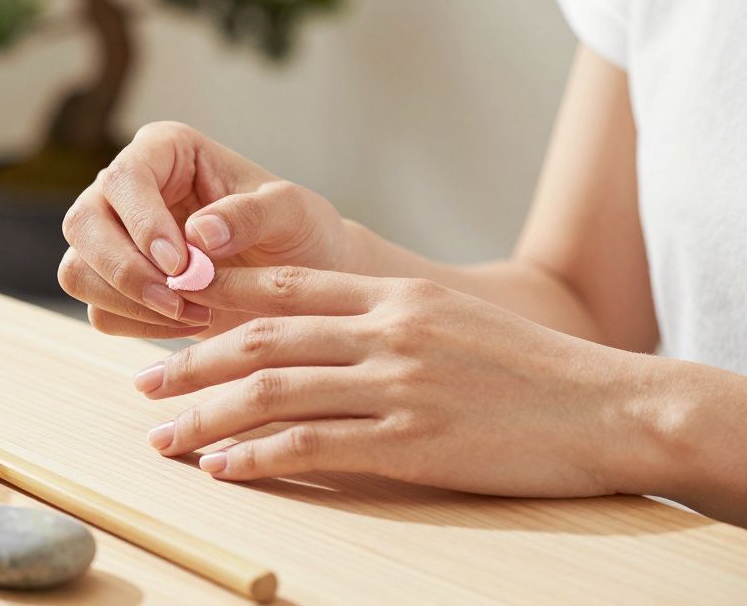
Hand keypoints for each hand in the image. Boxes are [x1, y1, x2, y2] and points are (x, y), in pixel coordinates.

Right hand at [59, 121, 356, 339]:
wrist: (304, 279)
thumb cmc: (297, 233)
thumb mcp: (292, 213)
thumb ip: (252, 213)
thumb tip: (199, 232)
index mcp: (164, 151)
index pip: (124, 178)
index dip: (143, 222)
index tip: (180, 264)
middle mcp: (126, 191)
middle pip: (83, 223)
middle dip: (125, 270)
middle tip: (178, 300)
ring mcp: (113, 239)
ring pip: (79, 271)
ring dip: (130, 302)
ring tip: (195, 313)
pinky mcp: (114, 286)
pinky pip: (100, 311)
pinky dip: (139, 325)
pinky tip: (189, 324)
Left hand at [134, 266, 660, 497]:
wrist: (607, 405)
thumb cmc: (526, 366)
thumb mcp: (448, 318)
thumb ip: (378, 316)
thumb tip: (311, 331)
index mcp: (390, 293)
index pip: (280, 285)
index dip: (214, 299)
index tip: (169, 314)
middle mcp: (382, 329)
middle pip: (259, 338)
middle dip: (190, 361)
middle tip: (146, 382)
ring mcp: (394, 384)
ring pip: (270, 392)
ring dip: (204, 415)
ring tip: (163, 435)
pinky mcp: (409, 441)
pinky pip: (311, 448)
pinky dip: (255, 458)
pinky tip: (221, 468)